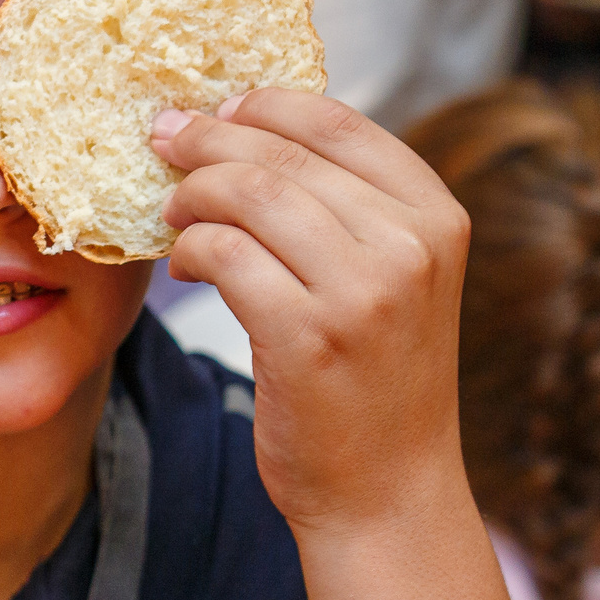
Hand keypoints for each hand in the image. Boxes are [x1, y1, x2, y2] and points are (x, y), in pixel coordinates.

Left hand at [152, 89, 472, 535]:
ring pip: (247, 196)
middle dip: (207, 140)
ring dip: (192, 195)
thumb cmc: (374, 383)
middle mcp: (410, 246)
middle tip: (162, 140)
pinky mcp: (308, 337)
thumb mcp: (392, 280)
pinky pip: (223, 254)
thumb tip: (245, 129)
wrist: (388, 495)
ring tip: (173, 213)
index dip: (263, 105)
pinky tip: (186, 267)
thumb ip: (347, 210)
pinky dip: (190, 250)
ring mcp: (363, 293)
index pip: (338, 123)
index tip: (215, 109)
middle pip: (282, 154)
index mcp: (436, 216)